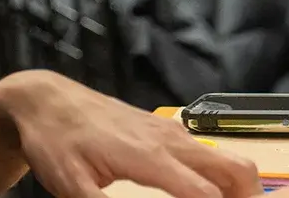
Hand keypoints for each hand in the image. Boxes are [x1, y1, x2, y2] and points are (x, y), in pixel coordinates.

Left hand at [0, 70, 269, 197]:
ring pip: (228, 160)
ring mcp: (172, 133)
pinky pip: (209, 155)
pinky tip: (209, 197)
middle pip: (236, 169)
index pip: (205, 193)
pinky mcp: (168, 132)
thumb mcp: (71, 185)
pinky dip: (223, 178)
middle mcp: (171, 141)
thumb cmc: (57, 141)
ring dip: (240, 188)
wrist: (48, 101)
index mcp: (150, 157)